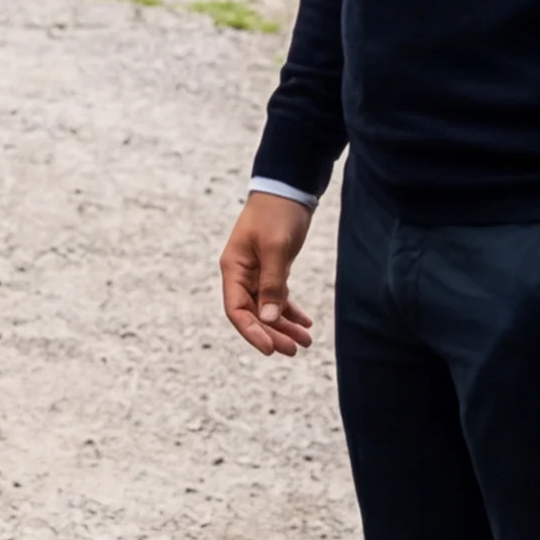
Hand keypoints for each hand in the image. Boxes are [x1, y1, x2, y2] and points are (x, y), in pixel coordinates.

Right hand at [218, 191, 316, 356]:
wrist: (288, 189)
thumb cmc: (277, 213)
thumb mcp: (276, 248)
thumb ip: (272, 284)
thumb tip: (269, 318)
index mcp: (233, 268)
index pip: (236, 310)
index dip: (252, 332)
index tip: (271, 349)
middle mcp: (241, 274)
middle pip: (253, 314)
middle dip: (273, 333)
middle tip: (294, 349)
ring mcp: (256, 272)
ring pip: (267, 308)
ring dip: (284, 326)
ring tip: (306, 341)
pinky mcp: (272, 269)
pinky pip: (278, 298)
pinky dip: (290, 311)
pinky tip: (306, 322)